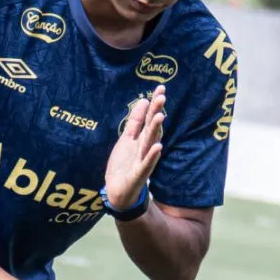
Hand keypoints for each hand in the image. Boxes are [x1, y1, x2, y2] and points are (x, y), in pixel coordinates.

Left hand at [104, 85, 165, 209]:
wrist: (117, 191)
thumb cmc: (124, 164)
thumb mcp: (127, 138)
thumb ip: (135, 121)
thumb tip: (143, 101)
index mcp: (142, 138)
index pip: (149, 118)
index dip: (154, 104)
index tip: (160, 88)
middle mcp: (145, 147)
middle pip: (152, 128)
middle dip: (156, 113)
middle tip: (162, 97)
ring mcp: (143, 160)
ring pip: (150, 143)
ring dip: (155, 130)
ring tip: (159, 116)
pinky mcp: (138, 174)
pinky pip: (146, 164)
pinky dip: (152, 156)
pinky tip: (158, 147)